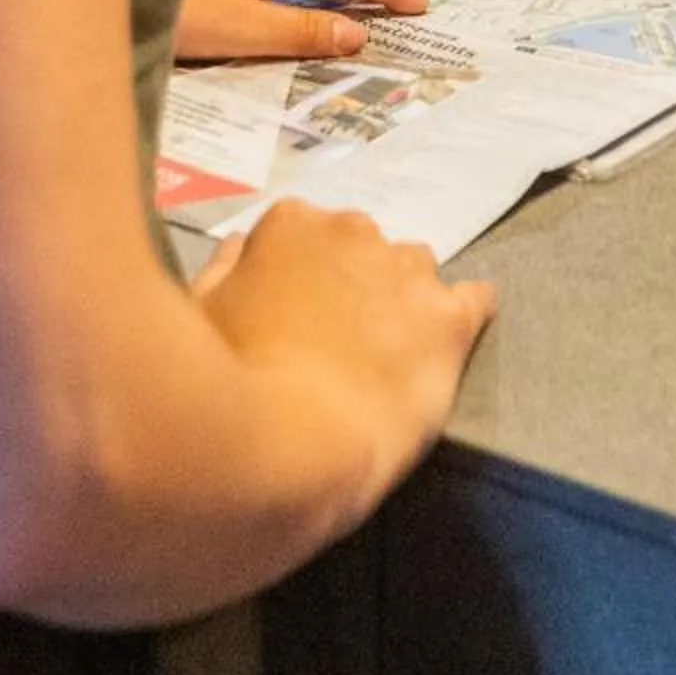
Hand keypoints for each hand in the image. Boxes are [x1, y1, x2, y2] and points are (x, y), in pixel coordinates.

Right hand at [198, 198, 494, 505]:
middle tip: (336, 345)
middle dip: (353, 288)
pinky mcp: (449, 321)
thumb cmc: (228, 382)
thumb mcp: (200, 316)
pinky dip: (466, 315)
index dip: (298, 283)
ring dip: (402, 303)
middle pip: (361, 251)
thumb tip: (239, 250)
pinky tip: (451, 342)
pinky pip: (475, 301)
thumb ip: (223, 272)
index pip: (302, 237)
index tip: (292, 320)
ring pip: (414, 274)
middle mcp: (353, 231)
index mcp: (290, 226)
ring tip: (388, 357)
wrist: (287, 449)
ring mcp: (407, 274)